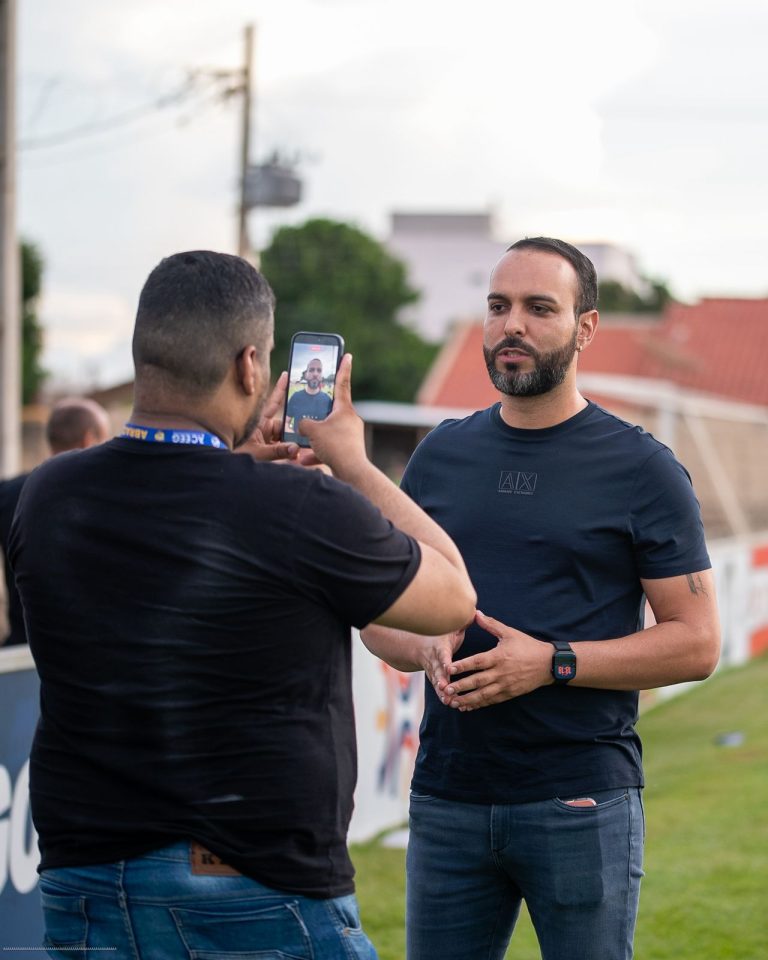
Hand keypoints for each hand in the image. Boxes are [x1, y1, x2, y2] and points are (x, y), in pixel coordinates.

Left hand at [236, 372, 299, 461]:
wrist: (223, 462)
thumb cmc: (234, 454)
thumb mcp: (257, 453)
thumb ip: (277, 451)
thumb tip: (296, 448)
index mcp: (259, 420)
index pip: (274, 401)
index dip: (281, 388)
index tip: (287, 374)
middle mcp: (263, 426)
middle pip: (285, 423)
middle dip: (296, 428)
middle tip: (308, 430)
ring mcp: (265, 436)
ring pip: (284, 436)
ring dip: (292, 443)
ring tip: (302, 450)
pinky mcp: (266, 446)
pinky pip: (281, 446)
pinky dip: (288, 451)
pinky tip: (296, 456)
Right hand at [298, 354, 367, 477]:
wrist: (352, 473)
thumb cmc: (335, 446)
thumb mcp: (312, 430)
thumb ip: (302, 422)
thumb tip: (301, 424)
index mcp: (344, 409)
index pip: (342, 383)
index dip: (343, 368)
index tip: (347, 355)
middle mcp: (349, 420)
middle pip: (331, 409)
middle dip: (317, 410)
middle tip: (308, 404)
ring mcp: (350, 435)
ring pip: (327, 431)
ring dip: (314, 438)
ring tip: (301, 444)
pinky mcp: (347, 450)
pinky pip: (328, 447)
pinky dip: (316, 453)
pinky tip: (304, 460)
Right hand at [419, 629, 466, 700]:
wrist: (420, 647)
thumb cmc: (441, 635)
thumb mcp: (449, 627)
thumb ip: (460, 622)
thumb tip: (472, 610)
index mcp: (440, 646)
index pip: (442, 653)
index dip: (444, 660)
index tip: (448, 667)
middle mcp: (435, 660)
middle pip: (437, 671)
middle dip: (441, 680)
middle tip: (446, 688)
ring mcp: (434, 672)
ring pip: (438, 683)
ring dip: (443, 692)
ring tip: (450, 701)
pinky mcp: (436, 680)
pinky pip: (440, 690)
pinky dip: (445, 697)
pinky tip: (453, 704)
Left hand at [440, 610, 551, 710]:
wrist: (548, 664)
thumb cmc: (528, 646)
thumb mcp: (510, 633)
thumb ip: (491, 624)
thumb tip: (476, 613)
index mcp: (499, 656)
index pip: (477, 662)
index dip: (462, 665)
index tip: (449, 669)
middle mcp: (501, 672)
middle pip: (478, 681)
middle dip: (461, 686)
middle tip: (445, 689)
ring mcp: (505, 685)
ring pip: (483, 695)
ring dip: (467, 699)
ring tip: (452, 702)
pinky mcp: (509, 693)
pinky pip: (491, 700)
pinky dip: (478, 704)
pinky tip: (467, 707)